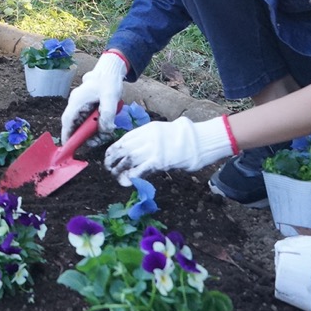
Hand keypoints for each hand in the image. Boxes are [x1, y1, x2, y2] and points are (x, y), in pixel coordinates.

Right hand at [61, 52, 126, 141]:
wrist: (109, 71)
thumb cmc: (108, 82)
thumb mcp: (110, 98)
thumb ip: (107, 115)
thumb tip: (104, 130)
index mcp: (77, 101)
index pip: (68, 121)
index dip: (67, 134)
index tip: (68, 146)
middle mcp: (75, 104)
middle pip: (74, 124)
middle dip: (83, 135)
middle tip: (95, 141)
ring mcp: (80, 105)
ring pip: (81, 123)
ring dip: (91, 131)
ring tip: (104, 133)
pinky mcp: (86, 107)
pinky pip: (86, 119)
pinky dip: (94, 125)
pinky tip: (104, 125)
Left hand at [104, 117, 233, 185]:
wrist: (200, 140)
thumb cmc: (184, 137)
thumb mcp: (161, 131)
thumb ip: (148, 139)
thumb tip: (135, 151)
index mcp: (147, 129)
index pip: (124, 139)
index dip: (114, 149)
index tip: (109, 157)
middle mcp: (147, 137)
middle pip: (123, 149)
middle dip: (113, 160)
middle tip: (110, 168)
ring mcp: (153, 149)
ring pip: (128, 160)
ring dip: (119, 170)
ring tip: (116, 176)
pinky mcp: (159, 161)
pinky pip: (140, 169)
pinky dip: (131, 176)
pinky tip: (127, 181)